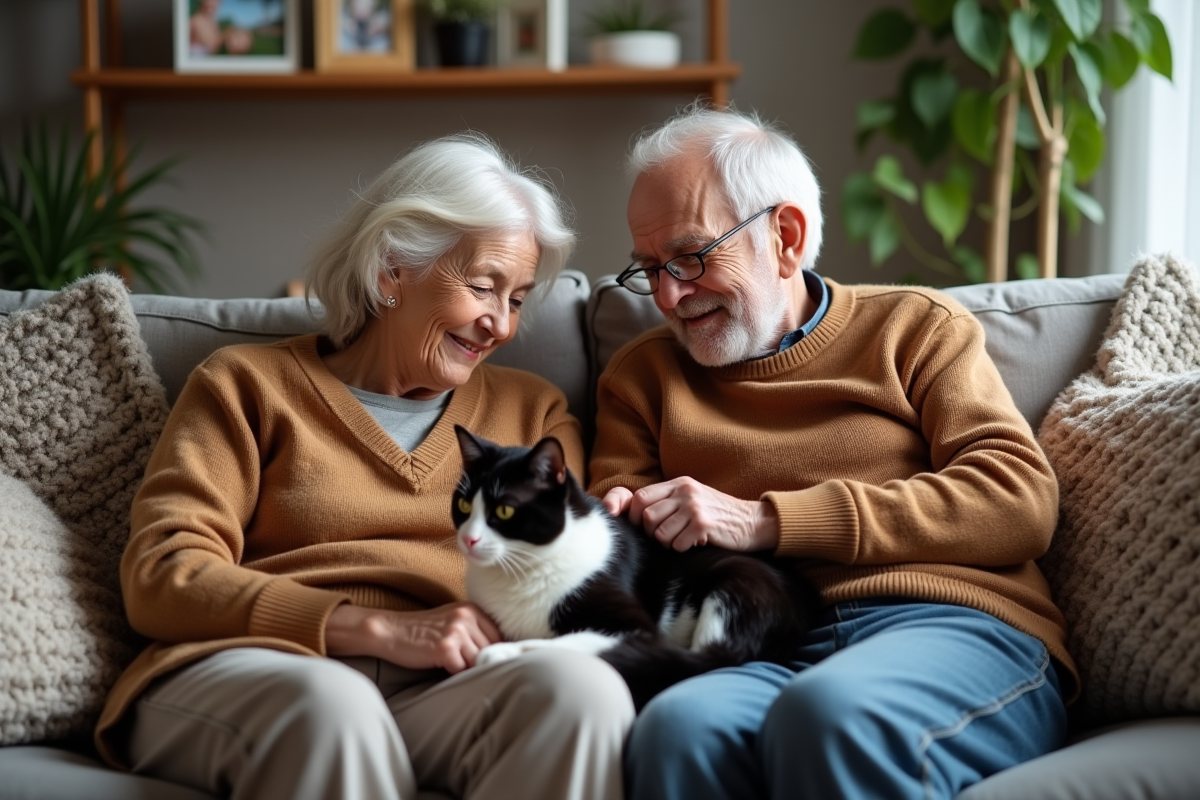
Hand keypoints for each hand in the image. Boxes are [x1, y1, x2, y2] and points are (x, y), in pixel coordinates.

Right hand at [325, 602, 502, 673]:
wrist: (389, 631)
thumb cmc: (421, 631)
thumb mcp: (452, 621)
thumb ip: (474, 631)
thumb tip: (500, 653)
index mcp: (471, 610)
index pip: (498, 636)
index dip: (492, 651)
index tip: (484, 659)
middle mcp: (466, 617)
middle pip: (489, 649)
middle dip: (479, 661)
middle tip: (462, 663)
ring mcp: (456, 632)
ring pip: (477, 660)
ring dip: (465, 667)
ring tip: (450, 663)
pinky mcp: (445, 648)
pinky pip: (461, 669)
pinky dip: (453, 672)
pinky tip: (440, 665)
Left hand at [621, 477, 779, 552]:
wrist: (752, 521)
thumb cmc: (718, 514)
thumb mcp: (693, 497)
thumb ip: (669, 500)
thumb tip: (637, 514)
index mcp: (679, 483)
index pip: (641, 496)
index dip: (634, 515)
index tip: (640, 528)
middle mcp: (685, 492)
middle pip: (647, 516)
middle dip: (651, 533)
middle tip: (665, 538)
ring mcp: (694, 507)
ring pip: (660, 533)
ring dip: (667, 543)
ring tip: (681, 541)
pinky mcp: (703, 525)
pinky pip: (677, 544)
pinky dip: (682, 549)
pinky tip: (693, 544)